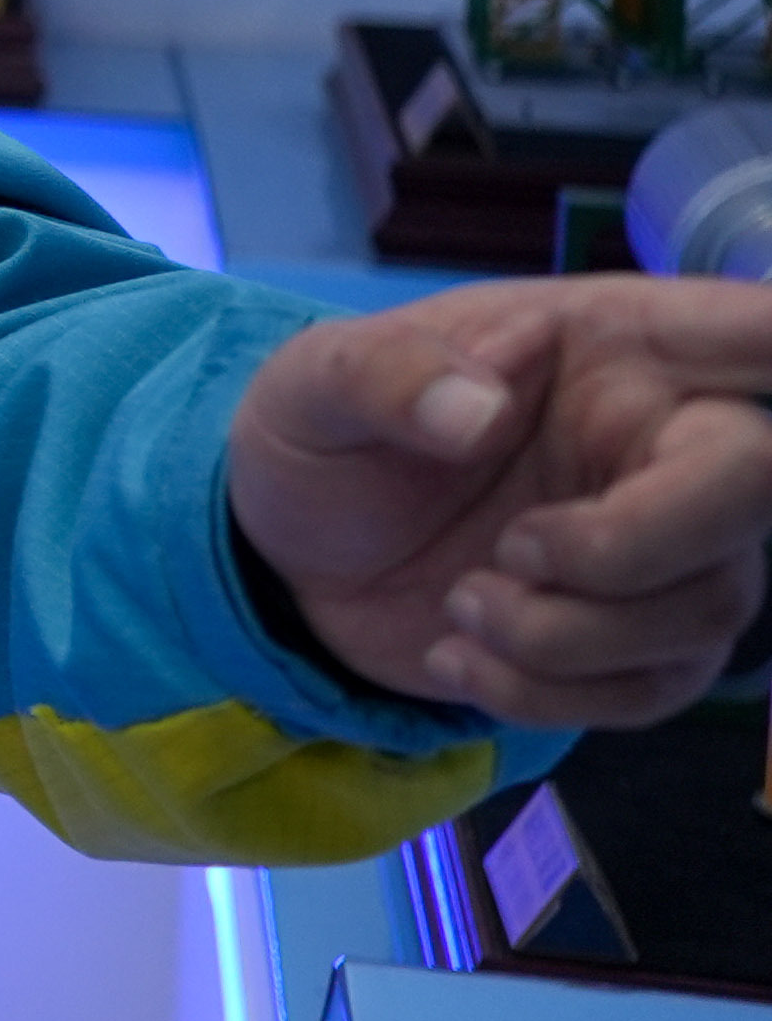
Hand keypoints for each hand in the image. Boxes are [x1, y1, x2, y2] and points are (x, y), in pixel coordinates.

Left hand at [230, 275, 771, 724]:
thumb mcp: (311, 386)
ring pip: (710, 605)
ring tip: (459, 605)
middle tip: (511, 548)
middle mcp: (665, 438)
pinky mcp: (644, 642)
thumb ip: (382, 376)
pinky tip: (458, 657)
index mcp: (613, 346)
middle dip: (633, 542)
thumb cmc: (329, 439)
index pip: (749, 328)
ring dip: (563, 633)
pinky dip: (545, 692)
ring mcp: (671, 546)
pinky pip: (654, 687)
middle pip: (753, 483)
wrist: (294, 560)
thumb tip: (477, 408)